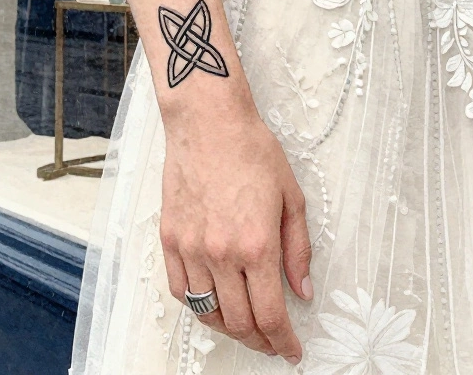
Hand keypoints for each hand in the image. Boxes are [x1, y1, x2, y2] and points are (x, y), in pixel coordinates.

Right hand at [159, 98, 313, 363]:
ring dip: (229, 327)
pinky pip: (181, 289)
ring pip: (207, 312)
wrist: (208, 122)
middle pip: (240, 321)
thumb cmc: (250, 151)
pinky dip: (198, 306)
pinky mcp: (170, 238)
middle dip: (260, 341)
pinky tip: (213, 303)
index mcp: (257, 244)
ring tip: (245, 326)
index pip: (271, 314)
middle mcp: (221, 252)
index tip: (290, 351)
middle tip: (272, 342)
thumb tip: (302, 290)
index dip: (283, 342)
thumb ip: (298, 251)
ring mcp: (191, 248)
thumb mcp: (291, 199)